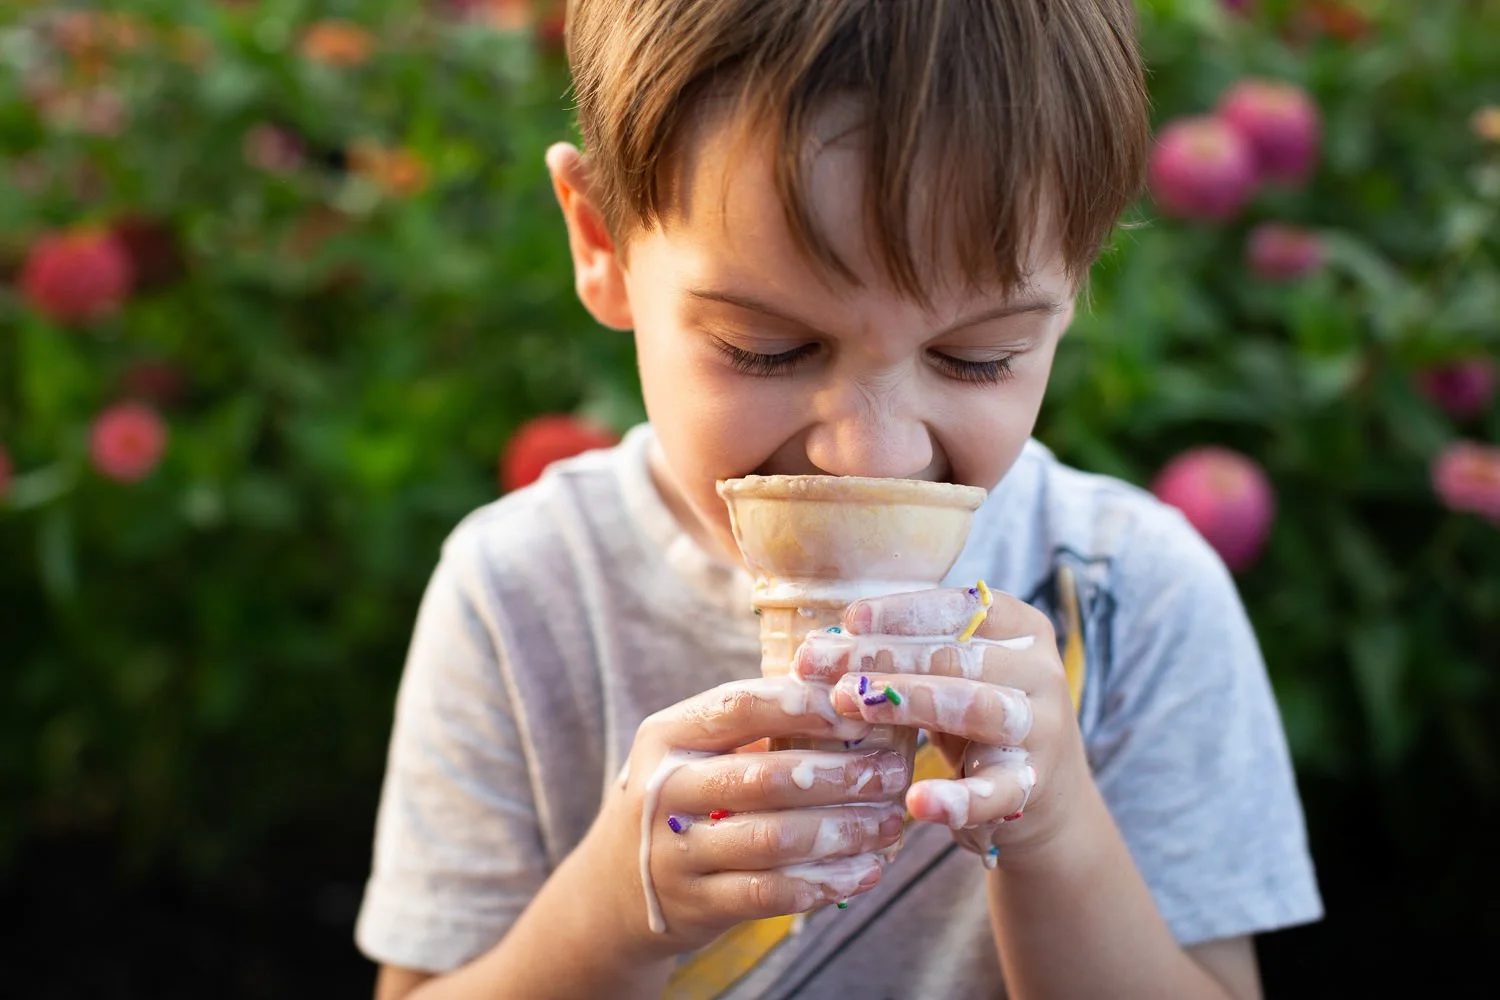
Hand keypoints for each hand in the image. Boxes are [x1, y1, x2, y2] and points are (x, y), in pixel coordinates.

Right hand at [584, 676, 909, 959]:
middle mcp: (665, 790)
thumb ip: (754, 722)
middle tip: (893, 772)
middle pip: (766, 777)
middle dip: (841, 775)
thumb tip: (848, 691)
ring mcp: (676, 853)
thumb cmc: (683, 797)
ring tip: (889, 823)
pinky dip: (825, 882)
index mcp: (668, 736)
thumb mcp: (695, 750)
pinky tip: (864, 870)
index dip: (807, 706)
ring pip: (775, 839)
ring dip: (844, 831)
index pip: (741, 705)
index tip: (861, 713)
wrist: (614, 886)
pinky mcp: (696, 905)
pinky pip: (771, 894)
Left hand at [792, 585, 1084, 865]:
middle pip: (958, 656)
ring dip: (910, 702)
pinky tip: (916, 801)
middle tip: (818, 664)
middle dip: (884, 657)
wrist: (1046, 800)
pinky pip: (994, 792)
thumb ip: (911, 652)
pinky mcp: (1034, 788)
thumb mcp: (954, 676)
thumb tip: (827, 641)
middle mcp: (1042, 672)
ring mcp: (1042, 731)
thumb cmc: (978, 722)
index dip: (903, 611)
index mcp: (1022, 629)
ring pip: (977, 706)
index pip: (962, 608)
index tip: (849, 620)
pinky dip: (956, 799)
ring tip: (853, 705)